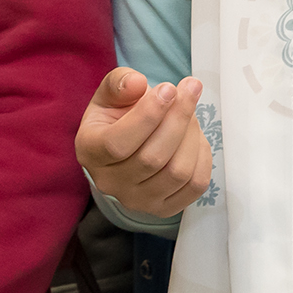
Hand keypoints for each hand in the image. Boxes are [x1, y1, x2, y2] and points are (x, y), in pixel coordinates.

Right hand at [75, 68, 210, 218]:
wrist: (126, 147)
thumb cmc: (117, 116)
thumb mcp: (110, 94)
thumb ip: (119, 83)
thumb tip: (137, 83)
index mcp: (90, 152)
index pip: (118, 143)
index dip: (148, 115)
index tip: (169, 87)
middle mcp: (110, 183)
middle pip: (153, 158)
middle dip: (178, 118)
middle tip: (189, 90)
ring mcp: (138, 201)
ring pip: (177, 172)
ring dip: (192, 135)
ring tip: (191, 113)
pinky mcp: (164, 209)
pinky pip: (195, 186)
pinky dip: (203, 157)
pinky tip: (195, 136)